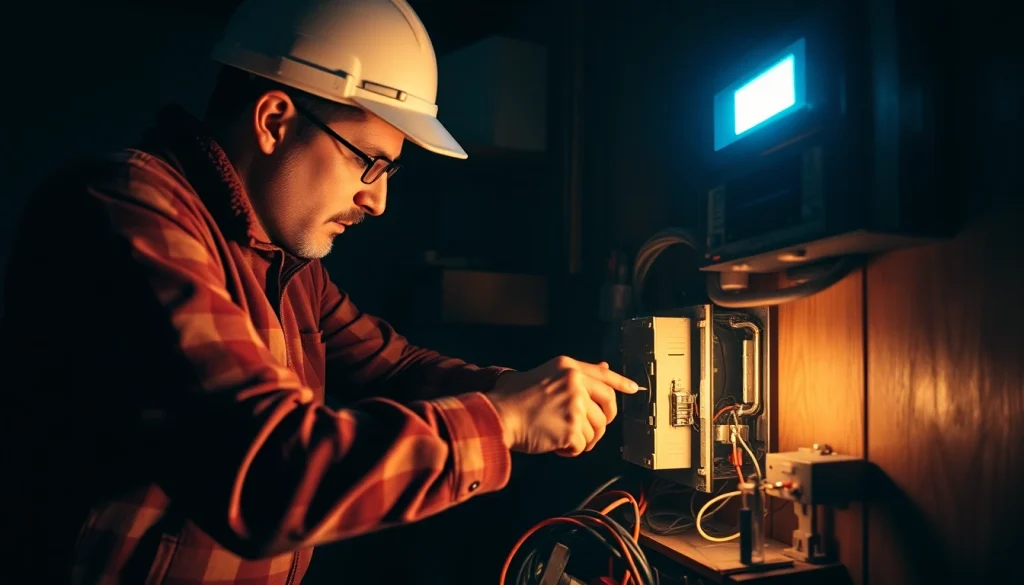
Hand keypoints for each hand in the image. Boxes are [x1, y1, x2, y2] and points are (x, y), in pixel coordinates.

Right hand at [485, 356, 638, 456]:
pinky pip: (582, 445)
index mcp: (568, 367)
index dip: (621, 383)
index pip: (603, 374)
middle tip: (589, 431)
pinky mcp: (572, 427)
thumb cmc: (514, 398)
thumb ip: (573, 373)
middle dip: (603, 421)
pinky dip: (570, 450)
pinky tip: (555, 445)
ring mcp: (575, 405)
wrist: (499, 416)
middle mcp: (575, 382)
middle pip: (608, 405)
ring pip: (597, 429)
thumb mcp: (544, 374)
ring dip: (582, 439)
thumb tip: (605, 367)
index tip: (634, 389)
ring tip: (562, 438)